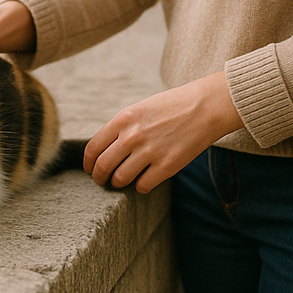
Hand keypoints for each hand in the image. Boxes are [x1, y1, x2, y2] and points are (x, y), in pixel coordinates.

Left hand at [84, 72, 243, 194]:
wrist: (204, 107)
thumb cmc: (171, 106)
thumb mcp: (140, 109)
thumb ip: (121, 127)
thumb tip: (104, 151)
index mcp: (123, 118)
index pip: (93, 148)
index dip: (89, 163)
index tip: (91, 169)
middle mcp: (132, 135)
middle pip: (103, 167)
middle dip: (100, 178)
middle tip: (103, 181)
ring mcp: (149, 151)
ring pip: (121, 179)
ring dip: (120, 182)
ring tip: (124, 179)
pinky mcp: (166, 166)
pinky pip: (142, 186)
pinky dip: (141, 186)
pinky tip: (146, 178)